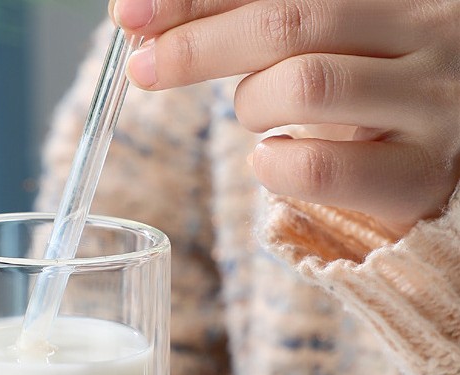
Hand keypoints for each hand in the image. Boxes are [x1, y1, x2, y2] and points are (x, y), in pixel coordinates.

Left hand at [109, 0, 459, 231]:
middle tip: (147, 67)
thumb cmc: (375, 89)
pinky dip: (273, 164)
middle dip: (199, 46)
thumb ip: (267, 20)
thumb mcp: (333, 37)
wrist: (449, 157)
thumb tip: (151, 19)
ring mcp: (432, 103)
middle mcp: (429, 30)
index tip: (132, 13)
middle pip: (290, 21)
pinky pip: (321, 167)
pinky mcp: (421, 174)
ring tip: (256, 114)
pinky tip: (269, 157)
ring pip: (305, 86)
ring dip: (250, 106)